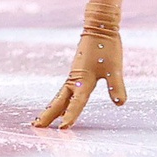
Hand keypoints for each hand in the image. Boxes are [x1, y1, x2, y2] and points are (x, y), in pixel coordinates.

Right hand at [35, 7, 125, 127]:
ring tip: (41, 121)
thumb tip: (120, 104)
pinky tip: (60, 107)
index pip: (76, 102)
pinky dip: (59, 102)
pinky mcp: (76, 73)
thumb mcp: (115, 68)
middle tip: (36, 126)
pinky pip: (64, 92)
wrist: (99, 27)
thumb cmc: (107, 47)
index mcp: (82, 79)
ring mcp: (73, 76)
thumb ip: (116, 86)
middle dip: (48, 114)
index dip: (70, 116)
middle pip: (58, 101)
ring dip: (51, 109)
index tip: (63, 129)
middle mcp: (74, 79)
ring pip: (59, 97)